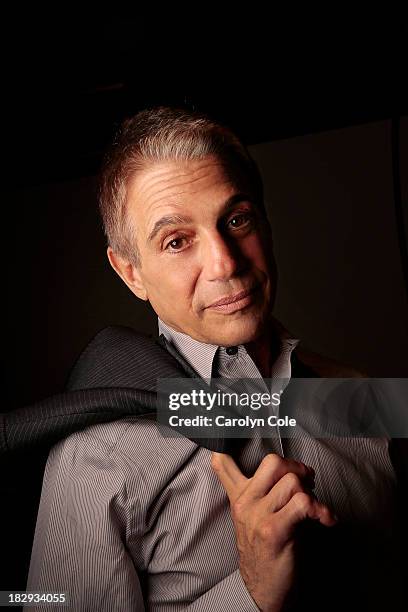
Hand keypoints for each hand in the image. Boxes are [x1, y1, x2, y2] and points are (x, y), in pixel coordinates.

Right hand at [210, 452, 336, 611]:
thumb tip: (229, 457)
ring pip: (293, 482)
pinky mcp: (275, 531)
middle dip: (298, 468)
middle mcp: (246, 503)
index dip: (226, 447)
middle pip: (274, 463)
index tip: (229, 436)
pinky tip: (325, 519)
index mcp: (239, 496)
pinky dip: (321, 510)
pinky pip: (303, 504)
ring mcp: (258, 516)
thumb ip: (239, 485)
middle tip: (307, 481)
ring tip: (314, 508)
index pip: (224, 464)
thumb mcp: (246, 514)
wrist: (260, 589)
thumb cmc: (262, 548)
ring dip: (312, 494)